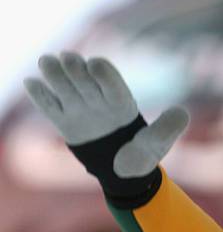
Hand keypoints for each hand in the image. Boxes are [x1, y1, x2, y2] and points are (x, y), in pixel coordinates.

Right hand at [24, 52, 188, 177]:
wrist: (124, 173)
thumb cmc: (143, 157)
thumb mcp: (158, 144)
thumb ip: (168, 128)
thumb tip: (182, 113)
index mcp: (123, 105)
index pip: (113, 84)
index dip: (105, 74)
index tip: (96, 64)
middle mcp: (101, 103)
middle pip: (87, 81)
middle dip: (78, 69)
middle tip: (68, 58)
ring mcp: (82, 112)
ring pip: (67, 90)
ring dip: (56, 75)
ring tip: (46, 61)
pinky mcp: (66, 123)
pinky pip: (52, 108)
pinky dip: (42, 96)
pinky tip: (31, 82)